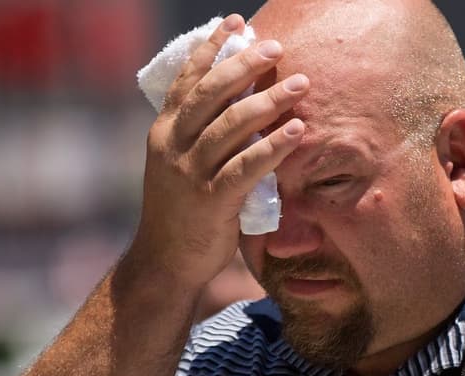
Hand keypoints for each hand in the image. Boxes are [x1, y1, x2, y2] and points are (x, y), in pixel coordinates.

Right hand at [133, 14, 307, 287]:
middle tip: (276, 47)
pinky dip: (272, 147)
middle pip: (211, 94)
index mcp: (163, 132)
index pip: (187, 80)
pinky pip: (246, 167)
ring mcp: (190, 173)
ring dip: (269, 101)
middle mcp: (172, 146)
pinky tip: (296, 132)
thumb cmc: (181, 213)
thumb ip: (200, 137)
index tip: (235, 23)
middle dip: (244, 65)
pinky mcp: (211, 200)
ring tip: (301, 84)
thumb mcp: (178, 166)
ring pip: (231, 126)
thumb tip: (238, 106)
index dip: (211, 49)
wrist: (164, 263)